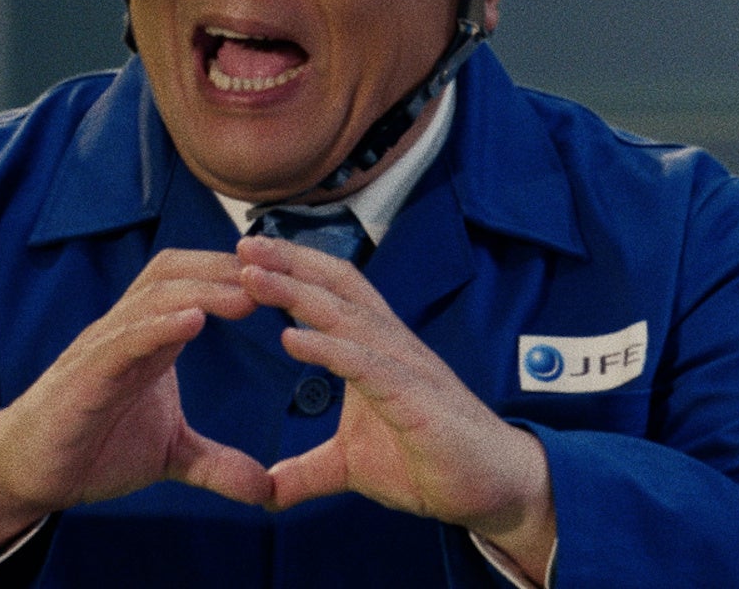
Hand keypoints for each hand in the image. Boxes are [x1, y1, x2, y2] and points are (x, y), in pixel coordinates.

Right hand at [0, 249, 273, 575]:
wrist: (30, 473)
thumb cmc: (94, 446)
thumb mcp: (170, 455)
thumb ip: (217, 463)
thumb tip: (268, 490)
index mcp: (150, 336)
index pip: (193, 281)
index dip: (235, 273)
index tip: (284, 277)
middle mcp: (126, 330)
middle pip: (175, 271)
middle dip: (225, 268)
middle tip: (276, 273)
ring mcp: (102, 348)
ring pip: (152, 297)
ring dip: (202, 290)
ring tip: (247, 294)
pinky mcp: (82, 376)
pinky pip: (121, 340)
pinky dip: (156, 326)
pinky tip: (192, 321)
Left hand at [235, 234, 557, 582]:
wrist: (495, 486)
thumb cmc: (431, 461)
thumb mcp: (352, 466)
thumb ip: (308, 472)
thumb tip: (265, 492)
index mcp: (378, 350)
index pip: (335, 293)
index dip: (295, 269)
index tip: (248, 257)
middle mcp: (393, 347)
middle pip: (338, 288)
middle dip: (289, 263)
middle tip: (243, 245)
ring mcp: (407, 369)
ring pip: (348, 317)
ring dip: (297, 294)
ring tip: (253, 278)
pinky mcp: (417, 400)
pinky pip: (368, 366)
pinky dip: (328, 349)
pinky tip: (291, 339)